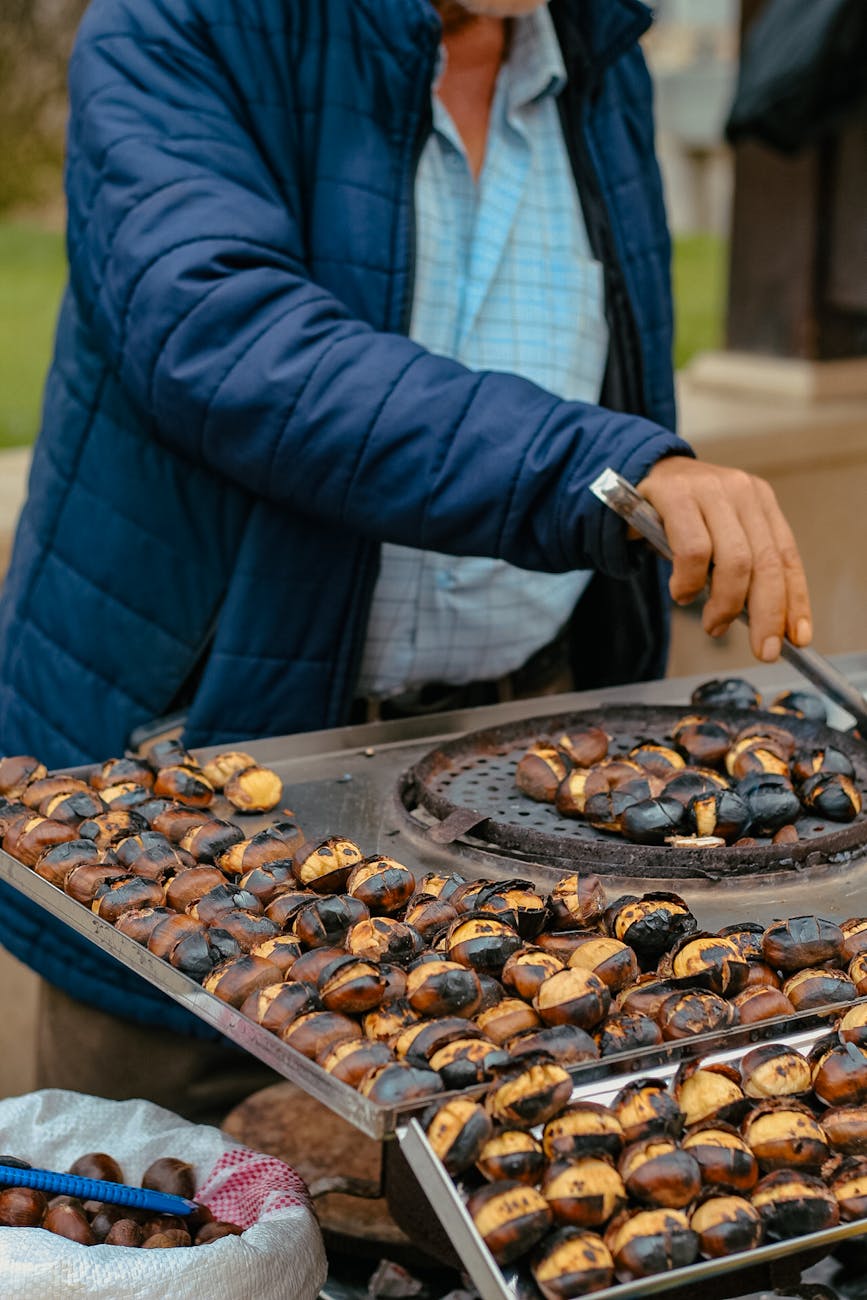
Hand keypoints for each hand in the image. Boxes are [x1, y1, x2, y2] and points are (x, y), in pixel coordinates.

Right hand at [636, 456, 811, 661]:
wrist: (632, 475)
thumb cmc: (676, 518)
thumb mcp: (717, 537)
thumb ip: (741, 568)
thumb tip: (762, 621)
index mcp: (760, 502)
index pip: (787, 557)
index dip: (796, 601)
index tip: (798, 638)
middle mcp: (741, 492)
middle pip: (766, 563)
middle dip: (767, 614)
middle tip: (763, 650)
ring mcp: (710, 490)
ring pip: (735, 561)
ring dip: (725, 604)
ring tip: (713, 625)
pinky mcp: (676, 495)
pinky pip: (694, 552)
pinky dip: (689, 583)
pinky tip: (682, 593)